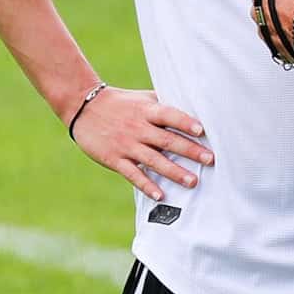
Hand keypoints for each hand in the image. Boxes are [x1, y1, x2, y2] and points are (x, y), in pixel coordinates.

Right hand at [71, 86, 212, 201]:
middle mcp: (138, 128)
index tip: (202, 131)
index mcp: (147, 111)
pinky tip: (160, 195)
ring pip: (154, 160)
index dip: (185, 122)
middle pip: (167, 140)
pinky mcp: (114, 159)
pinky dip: (147, 185)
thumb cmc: (121, 102)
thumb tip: (192, 105)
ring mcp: (126, 145)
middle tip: (210, 160)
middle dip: (190, 151)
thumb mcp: (143, 98)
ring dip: (174, 172)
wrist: (84, 107)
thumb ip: (164, 104)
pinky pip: (133, 174)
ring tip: (192, 181)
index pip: (170, 115)